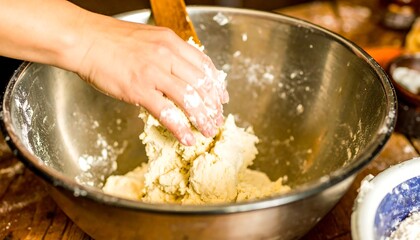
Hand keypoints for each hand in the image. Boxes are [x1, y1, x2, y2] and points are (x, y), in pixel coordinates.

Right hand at [72, 15, 228, 144]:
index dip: (216, 84)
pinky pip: (167, 112)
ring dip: (203, 118)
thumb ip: (167, 53)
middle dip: (213, 105)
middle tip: (218, 119)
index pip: (204, 65)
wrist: (85, 40)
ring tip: (209, 131)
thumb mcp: (148, 38)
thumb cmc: (111, 40)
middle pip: (201, 84)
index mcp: (171, 42)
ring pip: (189, 99)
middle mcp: (167, 55)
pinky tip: (187, 138)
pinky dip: (180, 128)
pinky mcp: (139, 89)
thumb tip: (180, 70)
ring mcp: (154, 72)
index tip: (222, 97)